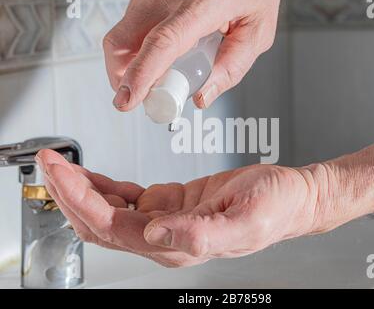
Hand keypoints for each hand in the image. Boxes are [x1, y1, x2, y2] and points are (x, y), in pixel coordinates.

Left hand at [35, 149, 326, 267]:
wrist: (290, 197)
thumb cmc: (275, 207)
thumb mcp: (244, 219)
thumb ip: (199, 233)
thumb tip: (153, 233)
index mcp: (179, 244)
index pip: (114, 227)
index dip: (81, 202)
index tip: (61, 173)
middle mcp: (166, 237)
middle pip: (101, 222)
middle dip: (69, 194)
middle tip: (50, 162)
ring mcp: (166, 220)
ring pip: (108, 211)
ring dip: (81, 189)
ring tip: (61, 163)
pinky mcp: (171, 203)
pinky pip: (127, 197)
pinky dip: (104, 185)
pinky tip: (91, 174)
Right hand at [104, 0, 280, 110]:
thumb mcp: (258, 30)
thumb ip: (232, 67)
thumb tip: (202, 97)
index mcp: (204, 3)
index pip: (164, 42)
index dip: (142, 74)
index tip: (128, 99)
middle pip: (124, 43)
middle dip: (126, 79)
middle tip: (149, 97)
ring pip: (122, 38)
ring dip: (133, 65)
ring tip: (164, 71)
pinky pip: (130, 28)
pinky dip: (138, 49)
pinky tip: (164, 52)